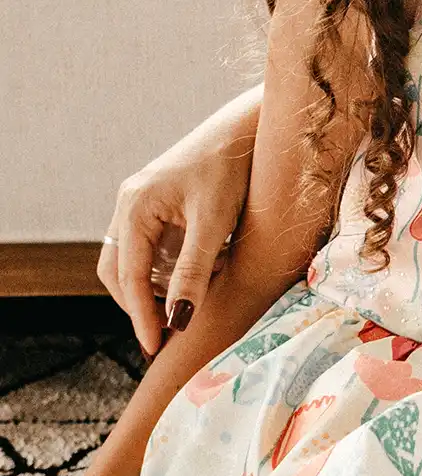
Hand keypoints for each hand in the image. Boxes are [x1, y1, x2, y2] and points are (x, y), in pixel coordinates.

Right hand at [100, 89, 258, 355]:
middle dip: (140, 305)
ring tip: (189, 302)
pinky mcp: (158, 202)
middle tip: (167, 335)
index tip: (156, 349)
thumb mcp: (215, 224)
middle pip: (119, 271)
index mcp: (135, 206)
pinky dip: (167, 267)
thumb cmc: (232, 169)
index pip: (128, 277)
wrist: (248, 127)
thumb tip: (178, 321)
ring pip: (133, 260)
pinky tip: (201, 271)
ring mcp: (141, 201)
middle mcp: (129, 203)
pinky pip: (151, 246)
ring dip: (154, 286)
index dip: (141, 317)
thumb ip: (194, 272)